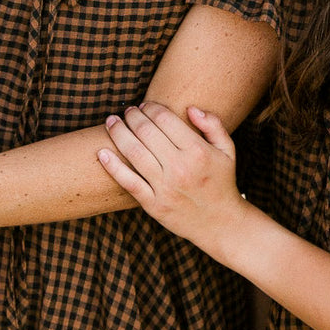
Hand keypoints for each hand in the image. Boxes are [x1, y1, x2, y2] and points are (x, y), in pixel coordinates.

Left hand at [97, 103, 248, 259]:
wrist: (221, 223)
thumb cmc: (222, 182)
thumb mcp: (227, 151)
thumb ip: (213, 125)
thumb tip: (190, 108)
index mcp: (198, 151)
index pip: (165, 119)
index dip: (151, 108)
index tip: (145, 105)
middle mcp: (180, 168)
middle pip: (146, 132)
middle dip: (132, 116)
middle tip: (127, 111)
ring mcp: (165, 188)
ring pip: (134, 153)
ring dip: (118, 133)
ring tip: (111, 122)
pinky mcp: (154, 205)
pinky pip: (128, 182)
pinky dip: (112, 166)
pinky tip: (102, 152)